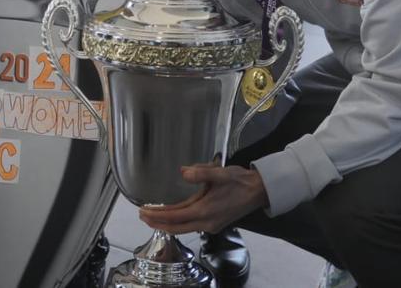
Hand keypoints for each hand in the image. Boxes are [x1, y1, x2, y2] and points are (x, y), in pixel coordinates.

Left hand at [137, 164, 268, 234]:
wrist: (258, 191)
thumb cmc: (239, 182)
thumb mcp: (219, 173)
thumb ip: (200, 172)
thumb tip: (183, 171)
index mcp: (205, 211)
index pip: (174, 216)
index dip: (157, 215)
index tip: (143, 211)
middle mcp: (206, 222)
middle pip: (175, 227)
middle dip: (157, 223)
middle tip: (142, 216)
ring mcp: (210, 225)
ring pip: (182, 228)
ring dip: (166, 224)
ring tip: (152, 218)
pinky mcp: (214, 223)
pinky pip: (190, 225)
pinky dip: (177, 222)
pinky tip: (172, 217)